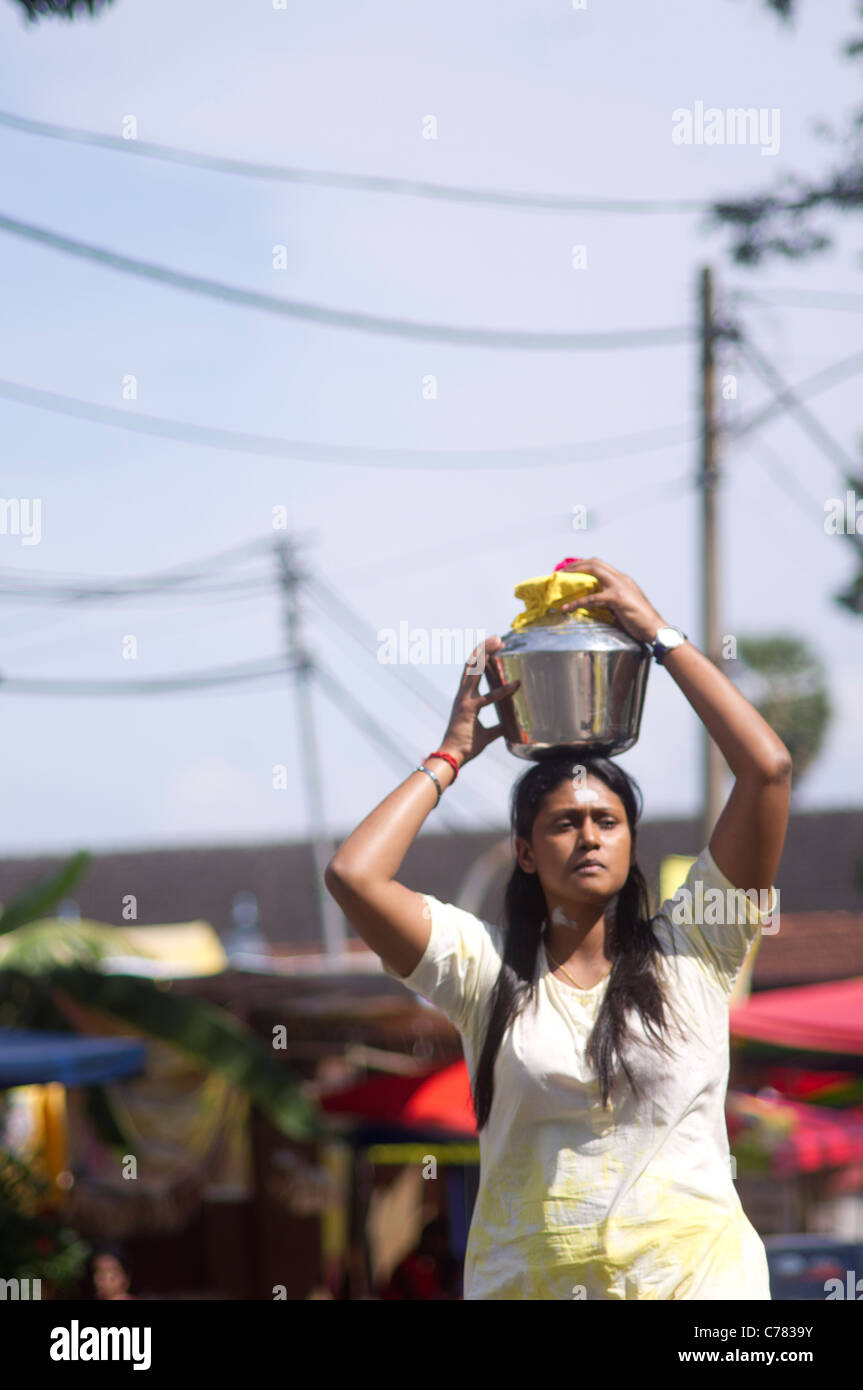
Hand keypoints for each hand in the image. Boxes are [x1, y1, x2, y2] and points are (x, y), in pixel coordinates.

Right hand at [438, 636, 520, 767]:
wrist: (451, 757)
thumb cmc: (466, 746)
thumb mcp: (487, 735)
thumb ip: (499, 727)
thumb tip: (511, 725)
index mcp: (465, 699)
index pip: (472, 673)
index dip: (482, 659)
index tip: (493, 648)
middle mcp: (463, 696)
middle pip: (471, 665)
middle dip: (483, 650)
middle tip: (497, 638)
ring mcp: (464, 700)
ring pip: (474, 671)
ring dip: (486, 655)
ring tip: (498, 643)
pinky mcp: (468, 709)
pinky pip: (488, 698)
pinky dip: (503, 690)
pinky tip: (516, 683)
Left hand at [556, 557, 665, 644]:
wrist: (656, 629)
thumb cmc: (641, 622)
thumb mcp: (624, 605)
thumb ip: (611, 600)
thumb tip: (594, 604)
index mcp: (623, 580)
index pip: (601, 565)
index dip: (585, 564)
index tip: (571, 569)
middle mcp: (621, 579)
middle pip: (595, 562)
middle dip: (577, 564)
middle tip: (562, 571)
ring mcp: (619, 587)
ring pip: (594, 571)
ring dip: (575, 572)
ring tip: (561, 579)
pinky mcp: (617, 598)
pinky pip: (591, 598)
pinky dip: (576, 602)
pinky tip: (566, 608)